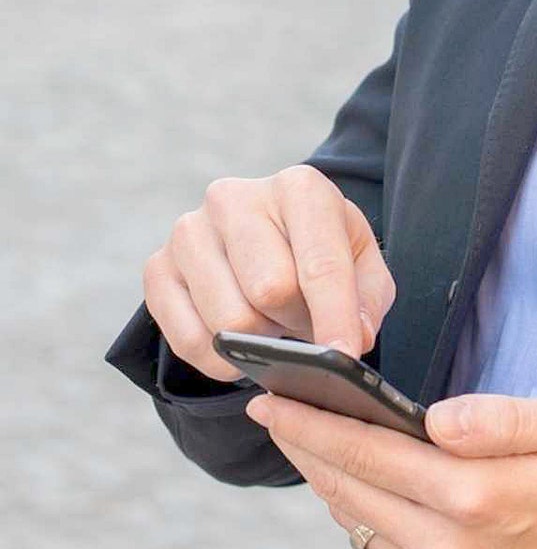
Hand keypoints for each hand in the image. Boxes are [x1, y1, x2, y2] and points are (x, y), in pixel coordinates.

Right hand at [142, 165, 394, 380]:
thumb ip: (367, 300)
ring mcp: (189, 231)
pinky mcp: (157, 267)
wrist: (267, 238)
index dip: (336, 317)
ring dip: (260, 342)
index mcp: (299, 188)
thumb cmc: (320, 252)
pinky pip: (189, 340)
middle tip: (305, 325)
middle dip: (297, 324)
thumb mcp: (362, 266)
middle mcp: (235, 198)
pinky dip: (221, 360)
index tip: (345, 356)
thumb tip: (354, 339)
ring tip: (273, 325)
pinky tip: (240, 347)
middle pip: (269, 292)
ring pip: (228, 321)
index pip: (320, 264)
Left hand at [246, 391, 536, 548]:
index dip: (314, 423)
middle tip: (271, 408)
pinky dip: (347, 503)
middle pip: (347, 486)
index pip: (368, 452)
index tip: (274, 398)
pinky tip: (341, 474)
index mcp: (473, 494)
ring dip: (321, 474)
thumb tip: (439, 420)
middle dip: (303, 443)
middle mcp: (444, 541)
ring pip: (352, 516)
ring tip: (299, 434)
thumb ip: (503, 418)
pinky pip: (371, 539)